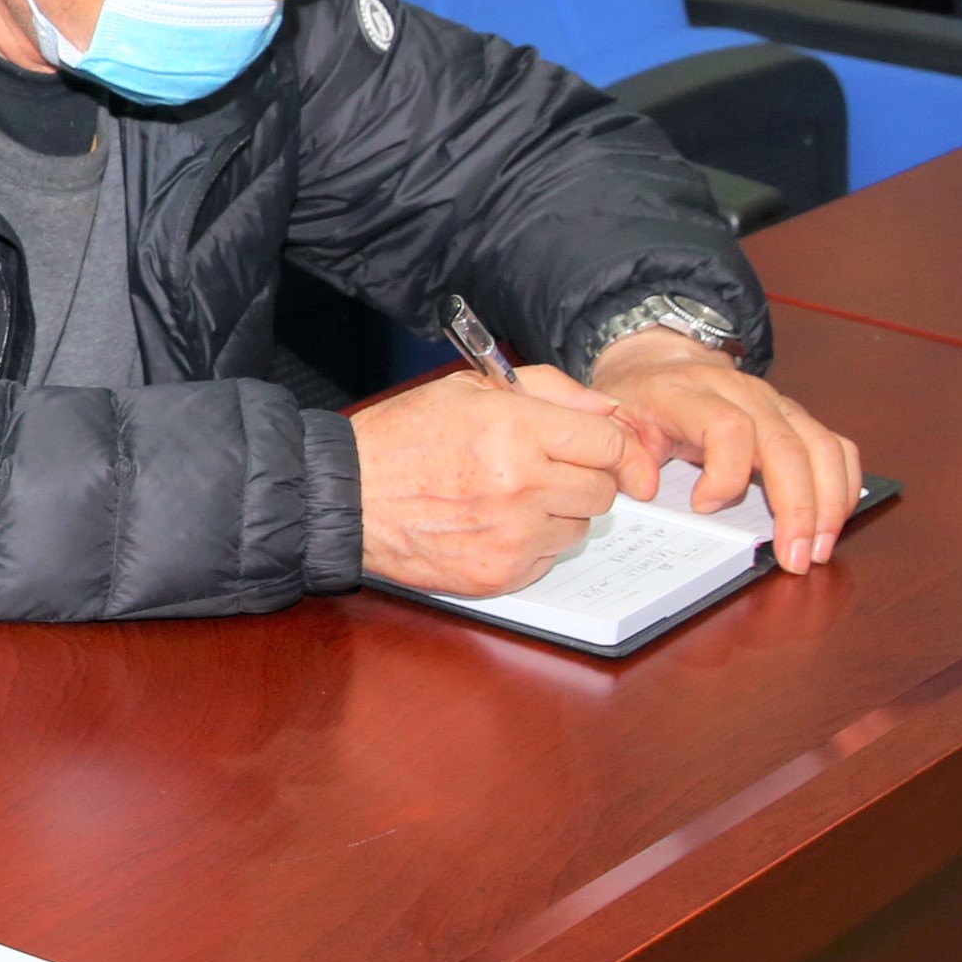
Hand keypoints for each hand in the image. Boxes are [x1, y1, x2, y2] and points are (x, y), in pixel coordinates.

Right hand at [352, 363, 650, 595]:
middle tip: (545, 472)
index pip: (609, 445)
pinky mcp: (499, 572)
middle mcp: (520, 483)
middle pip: (603, 492)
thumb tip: (608, 411)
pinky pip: (546, 560)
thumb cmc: (402, 437)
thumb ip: (548, 390)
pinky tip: (490, 525)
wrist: (346, 495)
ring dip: (556, 515)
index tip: (612, 455)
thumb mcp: (469, 389)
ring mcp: (511, 533)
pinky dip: (528, 546)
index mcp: (515, 428)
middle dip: (583, 480)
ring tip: (507, 499)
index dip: (615, 448)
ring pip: (578, 529)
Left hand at [588, 335, 861, 568]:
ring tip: (819, 549)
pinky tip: (834, 520)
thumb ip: (622, 453)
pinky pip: (836, 446)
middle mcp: (742, 392)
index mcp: (691, 392)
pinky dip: (843, 485)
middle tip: (794, 557)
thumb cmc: (639, 400)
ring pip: (822, 446)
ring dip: (829, 502)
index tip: (702, 507)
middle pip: (786, 444)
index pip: (727, 427)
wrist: (658, 363)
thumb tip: (646, 488)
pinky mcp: (795, 416)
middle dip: (797, 508)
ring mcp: (775, 403)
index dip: (724, 473)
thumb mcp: (614, 423)